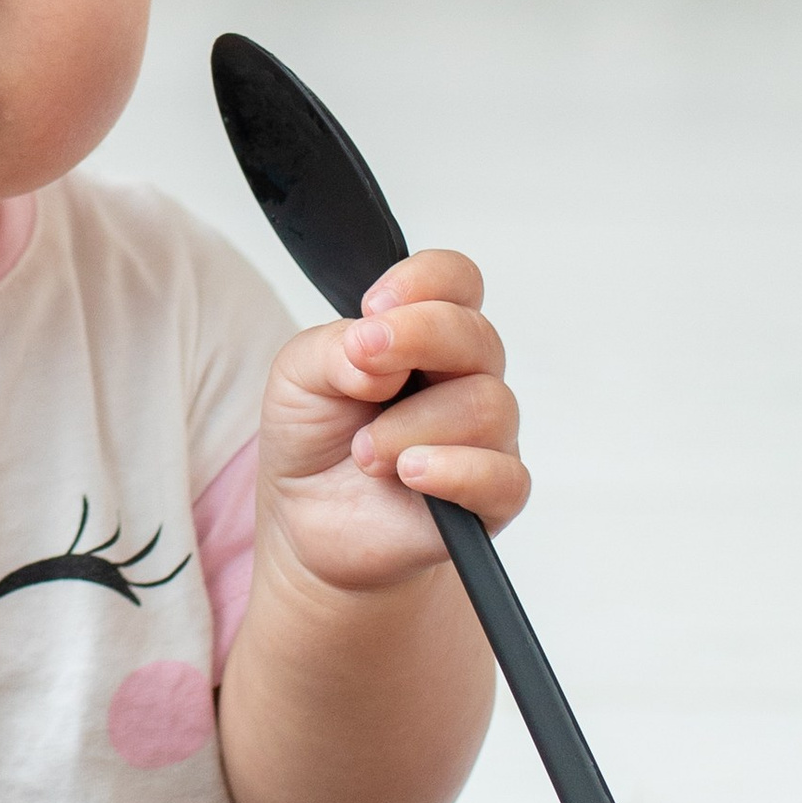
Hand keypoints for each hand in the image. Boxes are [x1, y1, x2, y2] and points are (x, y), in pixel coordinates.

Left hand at [257, 250, 528, 598]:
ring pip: (487, 405)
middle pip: (476, 335)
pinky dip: (455, 470)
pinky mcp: (492, 497)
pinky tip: (410, 474)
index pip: (455, 281)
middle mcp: (464, 376)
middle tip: (363, 362)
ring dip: (412, 426)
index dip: (425, 281)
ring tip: (365, 452)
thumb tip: (374, 345)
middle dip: (417, 338)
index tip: (374, 306)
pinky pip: (504, 476)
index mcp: (424, 333)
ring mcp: (485, 436)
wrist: (309, 521)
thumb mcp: (297, 376)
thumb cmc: (315, 437)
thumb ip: (333, 347)